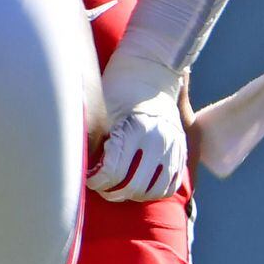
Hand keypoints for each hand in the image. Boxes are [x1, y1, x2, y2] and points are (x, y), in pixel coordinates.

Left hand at [89, 73, 189, 202]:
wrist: (152, 69)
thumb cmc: (118, 88)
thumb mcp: (101, 110)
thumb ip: (94, 140)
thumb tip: (82, 167)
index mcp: (136, 129)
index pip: (113, 173)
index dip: (96, 181)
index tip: (88, 177)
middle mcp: (158, 140)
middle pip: (134, 186)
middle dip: (111, 191)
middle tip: (100, 184)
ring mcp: (173, 146)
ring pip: (154, 190)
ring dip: (133, 194)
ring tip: (119, 186)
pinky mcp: (182, 150)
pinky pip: (171, 184)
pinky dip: (154, 191)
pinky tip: (139, 185)